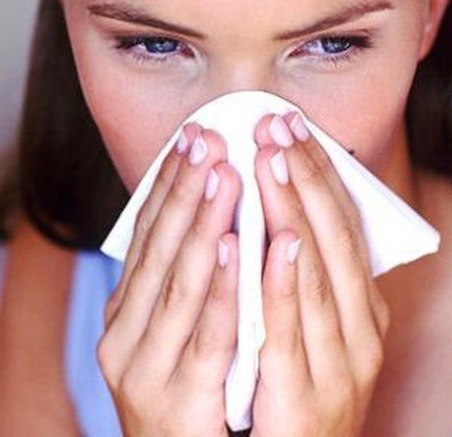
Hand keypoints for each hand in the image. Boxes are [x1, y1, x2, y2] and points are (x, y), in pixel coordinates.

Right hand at [97, 123, 240, 435]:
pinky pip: (208, 336)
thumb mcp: (176, 331)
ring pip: (179, 284)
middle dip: (185, 192)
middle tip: (208, 140)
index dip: (168, 186)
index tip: (192, 139)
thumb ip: (189, 283)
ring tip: (225, 175)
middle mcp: (126, 336)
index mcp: (127, 314)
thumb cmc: (190, 393)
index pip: (147, 238)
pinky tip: (237, 247)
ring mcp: (147, 369)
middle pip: (159, 250)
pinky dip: (222, 289)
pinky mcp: (180, 399)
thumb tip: (217, 221)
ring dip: (203, 226)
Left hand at [251, 113, 390, 435]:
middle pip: (336, 241)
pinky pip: (294, 333)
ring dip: (296, 215)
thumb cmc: (301, 388)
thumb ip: (309, 279)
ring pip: (319, 276)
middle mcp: (362, 330)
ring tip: (272, 163)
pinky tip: (278, 243)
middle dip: (308, 180)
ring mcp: (341, 364)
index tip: (294, 130)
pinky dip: (287, 286)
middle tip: (279, 127)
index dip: (322, 178)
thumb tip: (286, 215)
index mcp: (364, 310)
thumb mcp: (318, 328)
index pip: (346, 230)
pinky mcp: (308, 397)